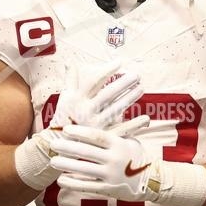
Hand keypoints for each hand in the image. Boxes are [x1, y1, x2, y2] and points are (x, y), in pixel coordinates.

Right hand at [15, 63, 144, 190]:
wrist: (60, 143)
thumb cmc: (63, 117)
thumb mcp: (64, 98)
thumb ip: (69, 80)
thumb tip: (69, 62)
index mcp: (77, 100)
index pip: (94, 81)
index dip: (107, 71)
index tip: (119, 62)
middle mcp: (86, 111)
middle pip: (108, 94)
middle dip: (123, 83)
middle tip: (136, 75)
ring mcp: (95, 125)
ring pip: (116, 109)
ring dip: (130, 98)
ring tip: (141, 88)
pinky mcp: (103, 137)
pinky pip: (121, 130)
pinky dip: (135, 125)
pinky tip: (146, 118)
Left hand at [50, 124, 157, 201]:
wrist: (154, 180)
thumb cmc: (136, 156)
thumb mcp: (129, 140)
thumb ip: (113, 132)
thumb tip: (96, 115)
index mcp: (119, 144)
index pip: (96, 136)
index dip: (79, 132)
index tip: (65, 129)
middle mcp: (115, 159)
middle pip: (87, 151)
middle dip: (68, 147)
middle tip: (53, 144)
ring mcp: (112, 175)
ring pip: (84, 169)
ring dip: (67, 165)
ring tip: (53, 161)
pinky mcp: (110, 189)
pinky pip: (88, 186)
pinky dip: (73, 183)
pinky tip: (61, 180)